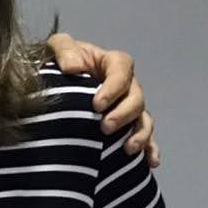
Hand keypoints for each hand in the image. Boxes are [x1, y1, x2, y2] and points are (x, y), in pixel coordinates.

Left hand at [46, 32, 159, 167]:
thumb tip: (72, 68)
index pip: (122, 71)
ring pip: (143, 119)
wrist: (56, 79)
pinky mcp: (127, 124)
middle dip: (123, 114)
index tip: (96, 104)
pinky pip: (145, 137)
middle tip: (105, 127)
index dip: (113, 88)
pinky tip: (150, 162)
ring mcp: (128, 106)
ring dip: (140, 134)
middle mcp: (126, 85)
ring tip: (127, 149)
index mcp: (112, 63)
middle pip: (136, 98)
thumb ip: (64, 49)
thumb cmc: (61, 60)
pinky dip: (150, 148)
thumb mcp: (58, 46)